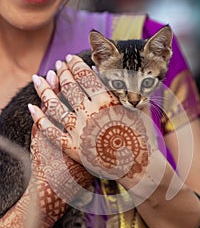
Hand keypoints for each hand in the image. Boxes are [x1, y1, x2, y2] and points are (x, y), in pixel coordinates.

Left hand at [29, 55, 162, 206]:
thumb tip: (124, 76)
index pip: (86, 77)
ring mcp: (78, 132)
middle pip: (69, 87)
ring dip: (45, 90)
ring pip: (55, 105)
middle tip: (58, 65)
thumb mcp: (139, 112)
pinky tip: (31, 107)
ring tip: (38, 79)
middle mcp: (90, 114)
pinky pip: (50, 131)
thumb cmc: (141, 139)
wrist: (137, 169)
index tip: (70, 59)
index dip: (76, 65)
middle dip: (62, 73)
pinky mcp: (71, 148)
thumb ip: (128, 92)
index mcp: (107, 102)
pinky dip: (39, 118)